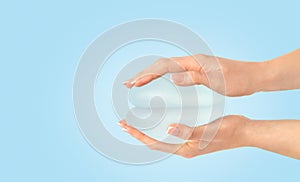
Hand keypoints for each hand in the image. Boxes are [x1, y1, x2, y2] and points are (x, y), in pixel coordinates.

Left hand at [118, 115, 249, 157]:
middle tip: (124, 122)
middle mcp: (184, 148)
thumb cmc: (228, 132)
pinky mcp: (193, 136)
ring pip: (162, 138)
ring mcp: (188, 143)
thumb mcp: (206, 132)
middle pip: (155, 142)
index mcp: (185, 149)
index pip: (155, 143)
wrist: (243, 132)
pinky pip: (172, 132)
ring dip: (148, 130)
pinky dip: (161, 126)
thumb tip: (168, 130)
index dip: (139, 135)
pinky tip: (159, 118)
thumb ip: (187, 132)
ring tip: (136, 121)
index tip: (125, 126)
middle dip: (138, 133)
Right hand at [123, 54, 263, 95]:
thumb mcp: (217, 80)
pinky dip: (161, 76)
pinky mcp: (197, 70)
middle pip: (162, 65)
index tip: (134, 83)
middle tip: (128, 84)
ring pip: (166, 67)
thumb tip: (172, 77)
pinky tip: (158, 82)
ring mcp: (194, 65)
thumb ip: (194, 78)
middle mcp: (192, 61)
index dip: (148, 75)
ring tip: (137, 83)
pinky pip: (173, 71)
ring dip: (150, 74)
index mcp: (195, 62)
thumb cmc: (238, 79)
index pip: (165, 66)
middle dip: (143, 74)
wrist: (253, 76)